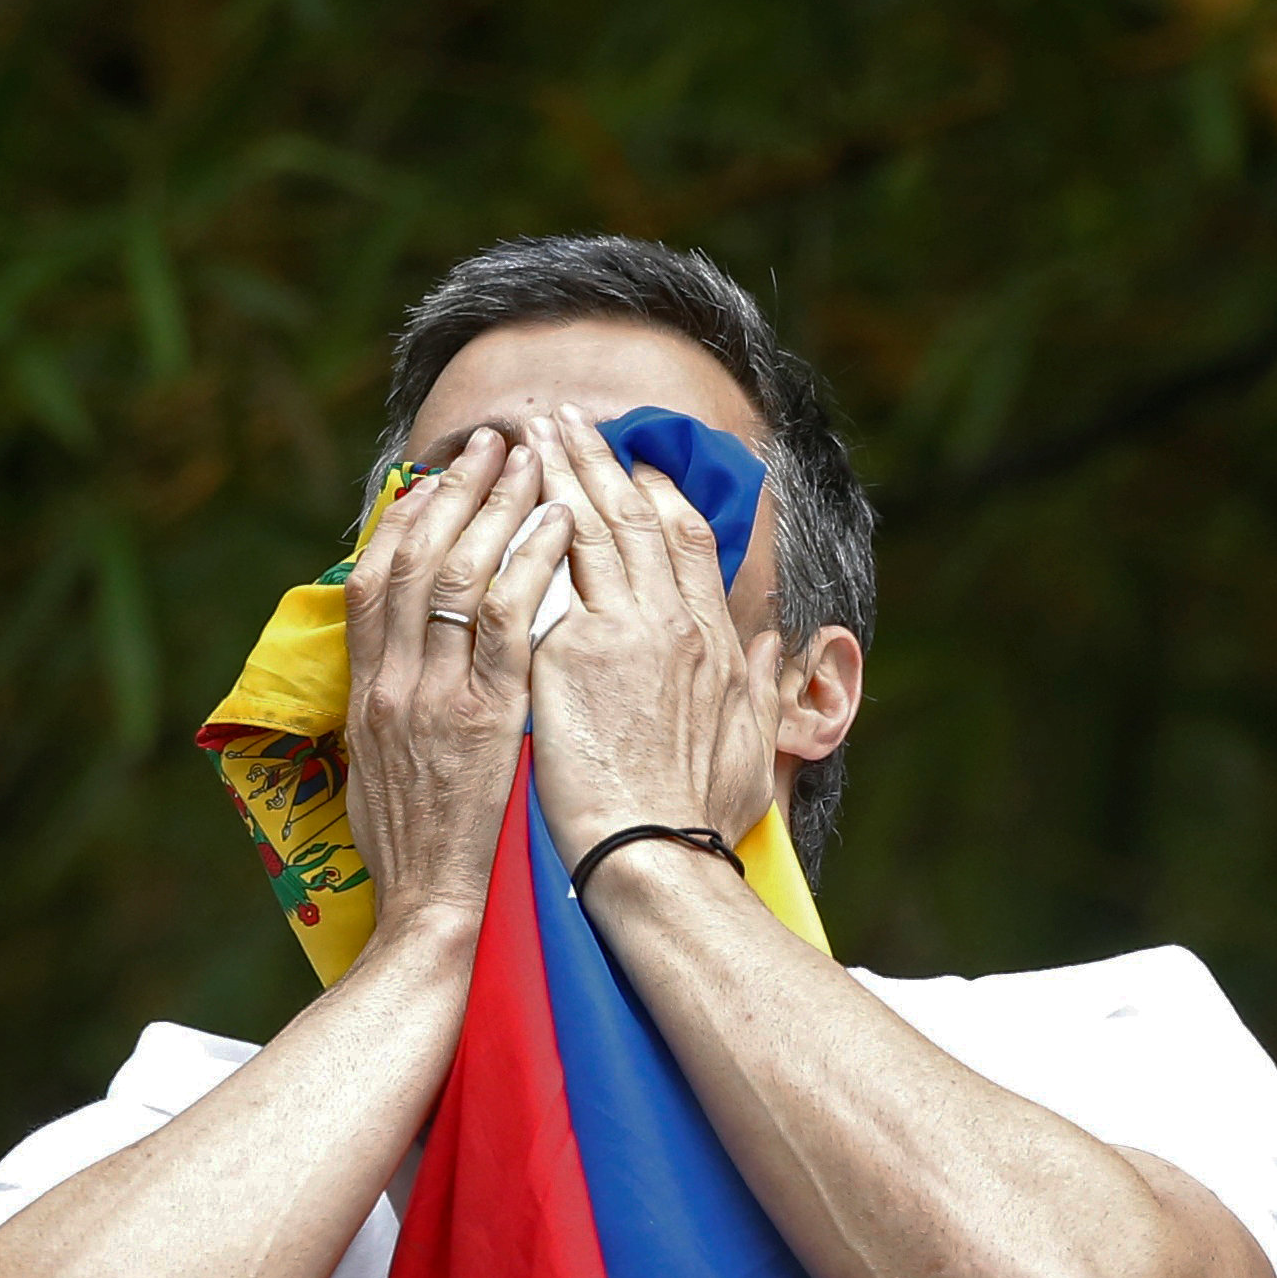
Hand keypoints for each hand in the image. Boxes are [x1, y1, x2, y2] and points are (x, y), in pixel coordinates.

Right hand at [341, 426, 572, 947]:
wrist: (426, 916)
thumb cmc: (416, 855)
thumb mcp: (380, 771)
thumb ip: (397, 708)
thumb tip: (415, 661)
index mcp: (367, 694)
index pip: (376, 579)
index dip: (408, 518)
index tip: (439, 476)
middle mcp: (391, 684)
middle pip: (412, 557)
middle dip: (454, 490)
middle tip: (493, 440)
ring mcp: (433, 698)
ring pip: (455, 573)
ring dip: (495, 507)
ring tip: (532, 458)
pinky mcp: (482, 718)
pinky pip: (504, 623)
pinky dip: (529, 565)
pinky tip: (558, 526)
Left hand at [524, 406, 778, 875]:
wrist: (654, 857)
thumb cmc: (696, 820)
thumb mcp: (754, 751)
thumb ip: (767, 690)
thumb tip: (777, 648)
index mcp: (715, 643)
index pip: (688, 541)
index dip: (659, 495)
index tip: (633, 466)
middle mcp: (673, 622)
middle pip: (635, 516)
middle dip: (599, 460)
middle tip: (567, 420)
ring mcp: (624, 629)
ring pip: (588, 525)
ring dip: (559, 470)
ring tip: (531, 433)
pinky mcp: (574, 650)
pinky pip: (542, 565)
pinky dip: (523, 522)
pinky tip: (498, 497)